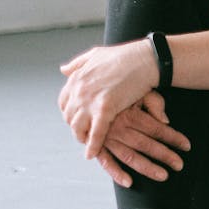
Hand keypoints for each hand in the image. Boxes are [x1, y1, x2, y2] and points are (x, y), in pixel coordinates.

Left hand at [59, 39, 157, 159]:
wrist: (146, 59)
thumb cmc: (126, 56)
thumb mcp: (96, 54)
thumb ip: (78, 63)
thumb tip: (62, 70)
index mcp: (76, 78)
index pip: (64, 102)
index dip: (71, 112)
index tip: (79, 118)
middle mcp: (78, 90)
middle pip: (70, 117)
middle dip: (76, 126)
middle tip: (85, 133)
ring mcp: (90, 100)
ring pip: (78, 127)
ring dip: (82, 138)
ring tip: (89, 145)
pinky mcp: (105, 109)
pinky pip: (95, 133)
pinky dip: (93, 145)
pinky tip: (91, 154)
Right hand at [96, 92, 190, 187]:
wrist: (88, 93)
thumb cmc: (120, 93)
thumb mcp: (138, 91)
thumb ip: (154, 103)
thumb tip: (166, 121)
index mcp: (130, 114)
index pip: (157, 129)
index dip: (173, 138)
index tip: (187, 146)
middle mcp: (118, 128)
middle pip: (146, 145)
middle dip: (165, 156)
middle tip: (180, 165)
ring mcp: (106, 139)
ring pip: (129, 156)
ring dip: (147, 168)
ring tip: (163, 176)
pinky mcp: (96, 146)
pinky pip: (106, 162)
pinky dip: (115, 173)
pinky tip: (129, 183)